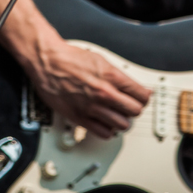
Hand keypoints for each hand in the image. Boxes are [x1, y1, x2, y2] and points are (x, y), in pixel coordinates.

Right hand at [27, 37, 151, 139]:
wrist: (48, 62)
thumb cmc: (70, 59)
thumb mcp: (101, 60)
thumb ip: (117, 76)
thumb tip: (131, 86)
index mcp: (111, 77)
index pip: (142, 95)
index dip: (144, 97)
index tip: (141, 97)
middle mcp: (104, 93)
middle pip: (135, 111)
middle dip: (134, 108)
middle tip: (129, 106)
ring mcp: (92, 107)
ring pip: (122, 125)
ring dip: (122, 121)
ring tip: (117, 115)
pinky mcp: (80, 118)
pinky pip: (104, 133)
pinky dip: (108, 130)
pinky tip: (104, 122)